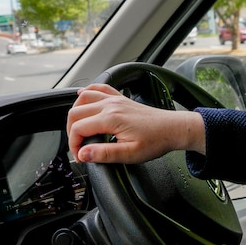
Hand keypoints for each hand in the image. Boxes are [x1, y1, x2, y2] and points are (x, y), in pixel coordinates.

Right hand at [66, 83, 205, 163]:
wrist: (174, 129)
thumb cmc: (156, 141)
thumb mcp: (130, 154)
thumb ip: (104, 154)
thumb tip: (83, 154)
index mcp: (111, 118)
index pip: (78, 128)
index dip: (74, 145)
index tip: (81, 156)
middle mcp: (111, 105)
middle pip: (75, 112)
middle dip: (71, 131)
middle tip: (79, 147)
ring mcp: (115, 99)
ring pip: (83, 98)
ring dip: (75, 112)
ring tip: (78, 129)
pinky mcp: (121, 98)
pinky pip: (99, 88)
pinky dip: (87, 92)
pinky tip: (83, 97)